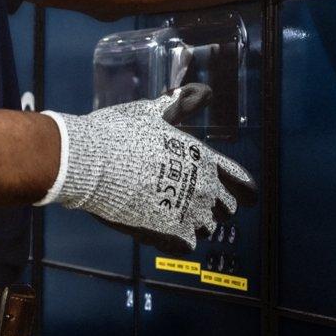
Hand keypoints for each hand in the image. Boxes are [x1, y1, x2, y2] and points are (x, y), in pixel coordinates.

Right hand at [39, 84, 257, 253]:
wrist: (89, 160)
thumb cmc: (118, 132)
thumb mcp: (154, 112)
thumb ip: (181, 105)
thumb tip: (202, 91)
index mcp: (202, 156)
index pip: (240, 180)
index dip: (244, 189)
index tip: (247, 197)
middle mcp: (202, 184)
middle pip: (228, 207)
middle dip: (217, 206)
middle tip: (199, 204)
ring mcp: (187, 209)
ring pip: (208, 227)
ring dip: (197, 224)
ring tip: (180, 217)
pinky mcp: (168, 230)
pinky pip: (187, 244)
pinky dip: (178, 240)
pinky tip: (165, 230)